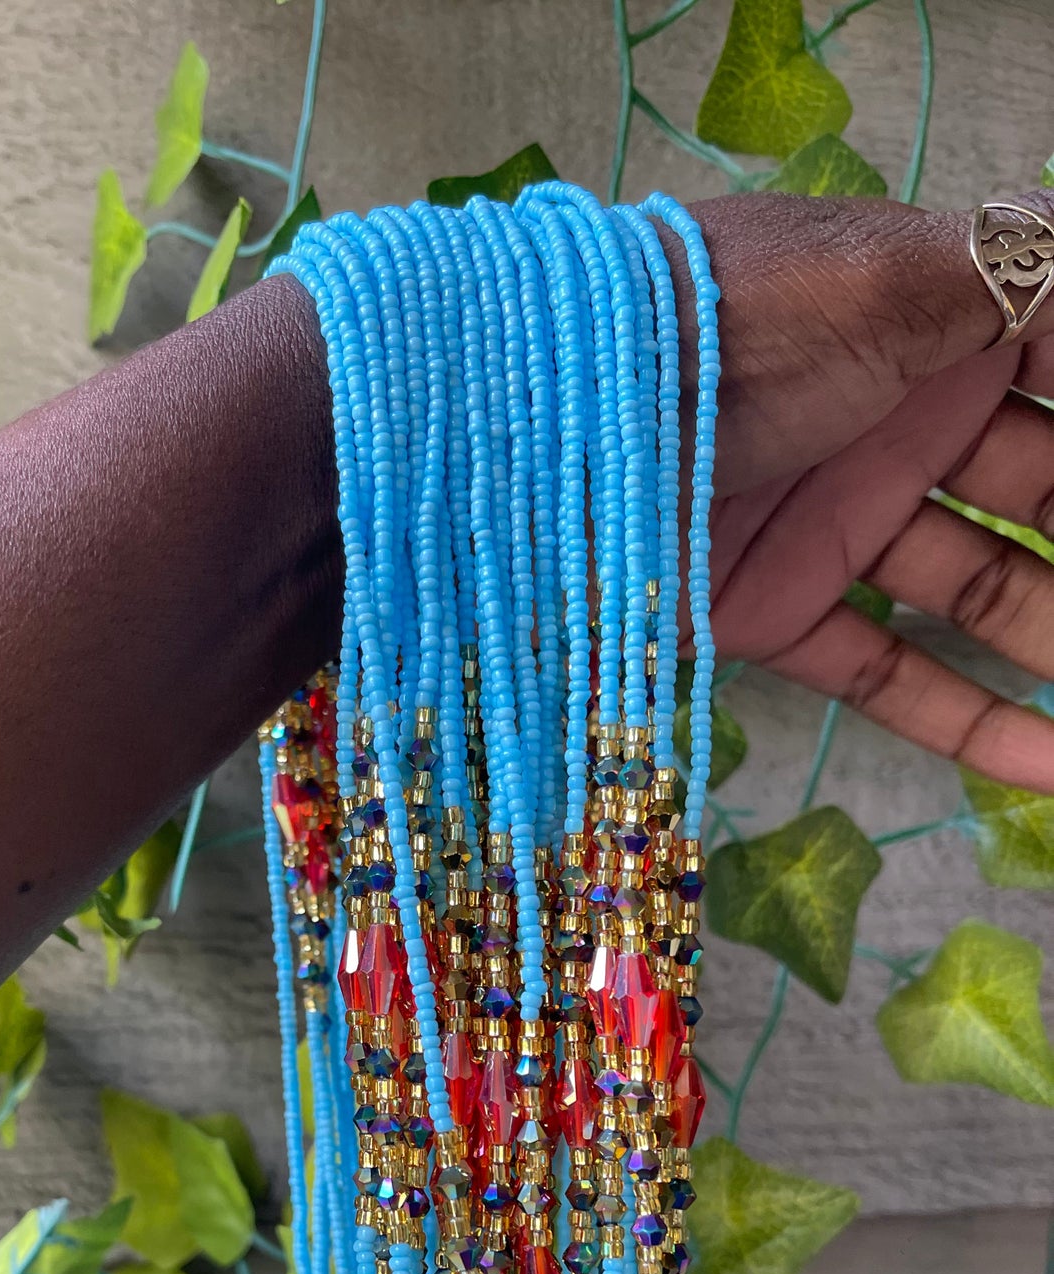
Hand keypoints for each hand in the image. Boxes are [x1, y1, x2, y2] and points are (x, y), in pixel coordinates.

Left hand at [679, 190, 1053, 790]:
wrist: (541, 414)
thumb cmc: (734, 320)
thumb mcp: (904, 278)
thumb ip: (1035, 282)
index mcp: (940, 315)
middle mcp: (901, 417)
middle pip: (1052, 492)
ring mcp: (840, 519)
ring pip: (990, 594)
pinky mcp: (778, 608)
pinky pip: (896, 672)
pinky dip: (977, 725)